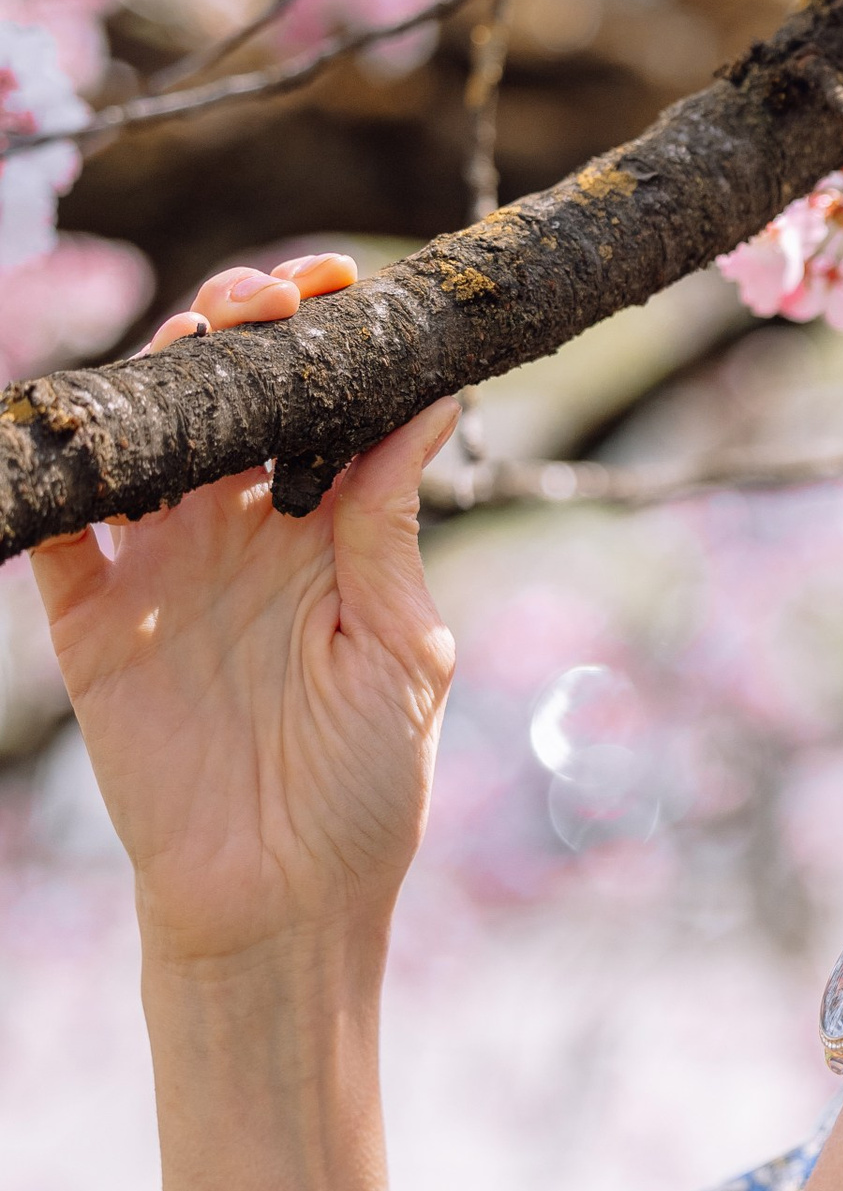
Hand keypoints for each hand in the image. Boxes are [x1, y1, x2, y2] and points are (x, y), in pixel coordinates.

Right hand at [29, 256, 459, 971]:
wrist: (280, 907)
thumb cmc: (365, 794)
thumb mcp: (403, 651)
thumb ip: (392, 528)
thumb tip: (436, 402)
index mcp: (324, 536)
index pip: (317, 408)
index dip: (324, 340)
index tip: (342, 284)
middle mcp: (238, 537)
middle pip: (224, 399)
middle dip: (237, 327)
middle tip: (265, 301)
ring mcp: (160, 572)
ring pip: (144, 441)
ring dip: (159, 374)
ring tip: (194, 338)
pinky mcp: (93, 619)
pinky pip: (57, 527)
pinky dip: (58, 470)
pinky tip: (82, 421)